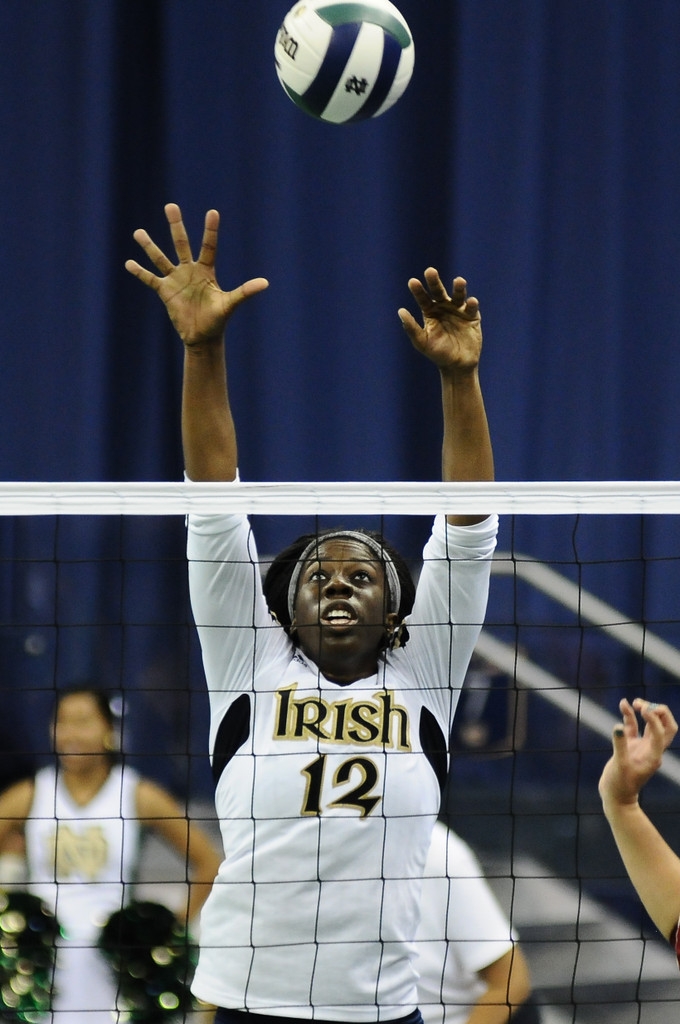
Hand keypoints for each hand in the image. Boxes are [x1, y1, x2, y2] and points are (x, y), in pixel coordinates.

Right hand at [125, 203, 268, 346]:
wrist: (202, 336)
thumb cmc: (218, 320)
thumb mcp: (230, 304)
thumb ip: (245, 292)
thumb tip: (265, 283)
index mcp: (206, 271)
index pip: (208, 246)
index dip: (210, 230)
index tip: (213, 212)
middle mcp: (190, 270)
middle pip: (181, 244)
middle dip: (176, 225)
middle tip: (170, 205)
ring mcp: (176, 279)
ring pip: (161, 258)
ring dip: (150, 246)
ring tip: (138, 232)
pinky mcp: (165, 291)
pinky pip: (150, 279)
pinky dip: (140, 272)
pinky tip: (128, 263)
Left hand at [398, 269, 481, 373]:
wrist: (457, 365)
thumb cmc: (437, 354)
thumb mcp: (421, 342)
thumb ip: (411, 327)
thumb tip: (400, 311)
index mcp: (430, 312)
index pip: (423, 298)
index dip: (418, 290)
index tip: (412, 282)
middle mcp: (444, 307)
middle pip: (439, 291)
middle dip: (434, 281)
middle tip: (430, 271)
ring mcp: (459, 310)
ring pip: (458, 295)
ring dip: (459, 288)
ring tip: (459, 281)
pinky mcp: (472, 317)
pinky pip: (472, 308)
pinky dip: (472, 304)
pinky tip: (470, 302)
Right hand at [599, 698, 677, 808]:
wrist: (615, 797)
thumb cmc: (619, 786)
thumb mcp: (619, 766)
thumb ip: (620, 746)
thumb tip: (618, 726)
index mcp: (654, 756)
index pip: (661, 732)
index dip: (653, 718)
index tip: (642, 710)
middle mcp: (652, 749)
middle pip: (667, 726)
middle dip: (659, 712)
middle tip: (643, 706)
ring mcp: (642, 747)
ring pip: (652, 724)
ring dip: (646, 711)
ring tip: (634, 702)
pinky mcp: (631, 746)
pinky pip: (633, 727)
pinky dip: (629, 716)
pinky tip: (623, 704)